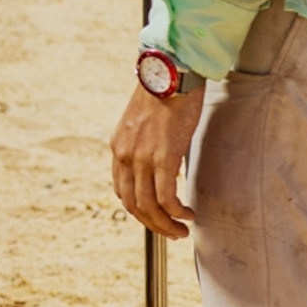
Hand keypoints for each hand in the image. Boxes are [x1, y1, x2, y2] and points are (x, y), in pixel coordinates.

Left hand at [110, 81, 204, 238]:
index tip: (156, 217)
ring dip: (166, 224)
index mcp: (118, 148)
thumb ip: (145, 144)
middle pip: (132, 204)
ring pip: (148, 206)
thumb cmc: (164, 95)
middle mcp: (125, 155)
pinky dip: (177, 212)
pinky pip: (166, 198)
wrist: (171, 74)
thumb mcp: (144, 124)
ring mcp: (142, 158)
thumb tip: (159, 162)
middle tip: (172, 232)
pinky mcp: (163, 157)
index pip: (122, 191)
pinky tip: (189, 215)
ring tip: (182, 230)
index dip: (139, 210)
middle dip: (152, 224)